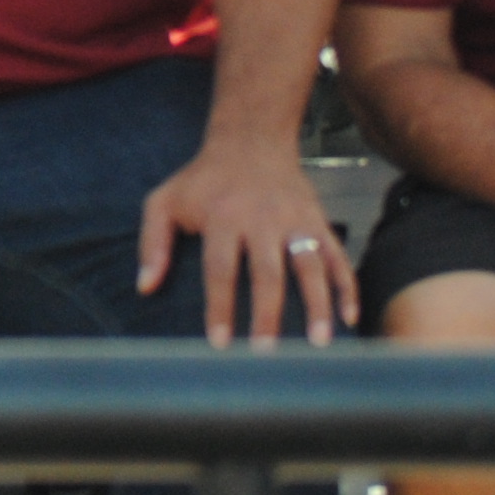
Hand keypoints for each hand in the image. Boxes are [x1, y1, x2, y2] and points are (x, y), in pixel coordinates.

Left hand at [138, 132, 354, 344]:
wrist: (250, 140)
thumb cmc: (203, 180)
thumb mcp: (165, 200)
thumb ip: (152, 241)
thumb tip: (145, 286)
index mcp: (223, 216)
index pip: (220, 268)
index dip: (220, 306)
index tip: (219, 343)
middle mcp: (262, 218)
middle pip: (268, 272)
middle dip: (268, 314)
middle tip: (267, 353)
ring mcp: (295, 220)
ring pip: (310, 265)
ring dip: (317, 304)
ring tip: (319, 342)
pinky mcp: (318, 221)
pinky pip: (337, 256)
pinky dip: (347, 286)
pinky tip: (349, 317)